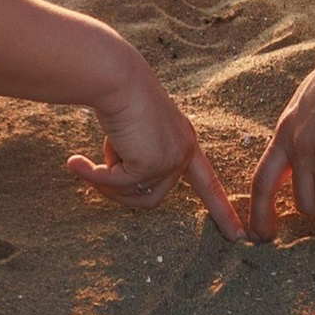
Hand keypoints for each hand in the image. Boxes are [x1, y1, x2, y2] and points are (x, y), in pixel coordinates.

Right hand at [66, 55, 244, 238]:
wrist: (115, 77)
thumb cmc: (120, 97)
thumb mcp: (133, 133)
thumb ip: (136, 160)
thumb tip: (119, 189)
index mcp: (185, 142)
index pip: (207, 182)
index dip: (221, 209)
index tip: (239, 236)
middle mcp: (184, 152)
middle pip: (152, 196)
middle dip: (118, 189)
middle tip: (92, 174)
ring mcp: (170, 159)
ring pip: (134, 195)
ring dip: (105, 183)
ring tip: (83, 164)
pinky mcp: (150, 163)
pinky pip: (117, 185)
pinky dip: (95, 177)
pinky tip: (75, 162)